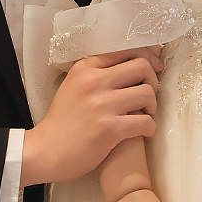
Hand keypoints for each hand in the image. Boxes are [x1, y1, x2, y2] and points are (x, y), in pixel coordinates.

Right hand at [20, 46, 163, 186]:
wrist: (45, 151)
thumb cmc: (62, 121)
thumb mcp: (72, 85)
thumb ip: (95, 73)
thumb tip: (127, 64)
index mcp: (85, 68)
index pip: (126, 50)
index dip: (148, 57)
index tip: (155, 68)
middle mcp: (93, 81)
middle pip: (142, 67)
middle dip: (153, 81)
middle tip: (148, 96)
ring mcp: (102, 105)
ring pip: (147, 93)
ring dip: (152, 106)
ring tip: (145, 115)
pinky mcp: (109, 128)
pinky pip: (145, 122)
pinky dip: (150, 128)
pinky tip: (144, 133)